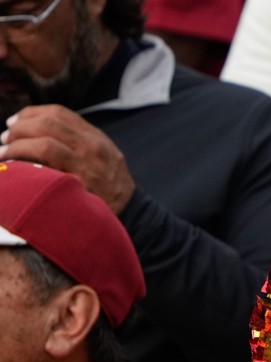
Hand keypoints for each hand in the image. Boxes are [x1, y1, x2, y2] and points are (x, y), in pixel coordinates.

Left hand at [0, 105, 135, 213]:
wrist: (133, 214)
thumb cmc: (111, 188)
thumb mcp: (104, 157)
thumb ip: (80, 143)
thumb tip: (41, 133)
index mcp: (96, 137)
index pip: (58, 113)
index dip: (31, 113)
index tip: (15, 122)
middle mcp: (92, 146)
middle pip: (48, 123)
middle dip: (20, 127)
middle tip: (5, 138)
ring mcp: (86, 165)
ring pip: (44, 142)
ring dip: (16, 145)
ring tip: (4, 152)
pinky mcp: (78, 183)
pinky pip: (45, 165)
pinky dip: (23, 162)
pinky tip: (13, 168)